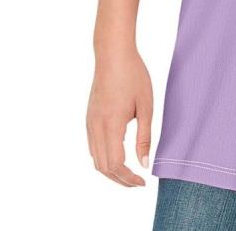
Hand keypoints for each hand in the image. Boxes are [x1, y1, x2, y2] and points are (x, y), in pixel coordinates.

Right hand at [86, 46, 153, 185]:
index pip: (115, 164)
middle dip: (120, 179)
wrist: (113, 54)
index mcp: (111, 125)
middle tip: (138, 182)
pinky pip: (93, 146)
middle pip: (103, 167)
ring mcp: (90, 122)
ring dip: (111, 170)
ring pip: (95, 158)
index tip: (143, 182)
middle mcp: (96, 127)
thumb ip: (144, 137)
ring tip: (130, 172)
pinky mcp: (89, 117)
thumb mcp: (146, 106)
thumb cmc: (133, 75)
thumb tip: (144, 164)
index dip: (128, 178)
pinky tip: (118, 154)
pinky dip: (104, 157)